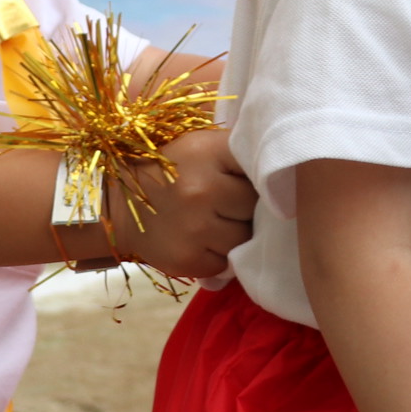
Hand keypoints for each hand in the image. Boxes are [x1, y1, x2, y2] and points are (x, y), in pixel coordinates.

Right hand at [121, 125, 253, 279]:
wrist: (120, 203)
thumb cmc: (171, 171)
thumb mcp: (202, 146)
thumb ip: (239, 155)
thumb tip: (289, 179)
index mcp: (208, 151)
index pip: (259, 168)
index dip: (259, 177)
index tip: (257, 182)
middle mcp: (201, 188)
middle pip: (255, 208)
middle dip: (246, 210)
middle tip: (227, 205)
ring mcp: (193, 226)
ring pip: (243, 239)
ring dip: (234, 236)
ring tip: (213, 224)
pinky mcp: (185, 258)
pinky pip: (224, 264)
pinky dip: (217, 258)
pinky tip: (200, 243)